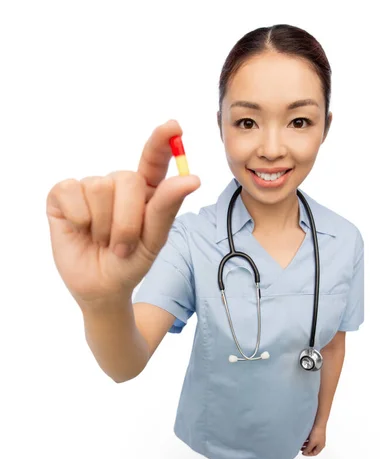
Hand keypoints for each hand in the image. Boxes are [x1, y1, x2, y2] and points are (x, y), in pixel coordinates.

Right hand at [46, 120, 200, 309]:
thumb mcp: (154, 240)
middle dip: (127, 222)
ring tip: (103, 240)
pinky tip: (80, 230)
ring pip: (99, 187)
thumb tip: (192, 177)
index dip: (162, 142)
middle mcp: (118, 183)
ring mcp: (89, 187)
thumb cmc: (130, 263)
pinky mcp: (63, 194)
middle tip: (122, 247)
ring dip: (104, 226)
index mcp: (146, 191)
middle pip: (127, 179)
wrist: (100, 288)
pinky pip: (71, 191)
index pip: (154, 159)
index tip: (174, 126)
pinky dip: (79, 218)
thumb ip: (167, 207)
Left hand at [301, 424, 325, 455]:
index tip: (303, 453)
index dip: (308, 454)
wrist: (318, 423)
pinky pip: (310, 438)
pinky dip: (306, 440)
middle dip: (306, 449)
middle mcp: (320, 443)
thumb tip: (305, 452)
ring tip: (300, 443)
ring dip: (306, 444)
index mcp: (320, 446)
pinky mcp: (315, 433)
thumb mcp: (312, 443)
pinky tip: (302, 438)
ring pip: (311, 443)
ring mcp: (318, 438)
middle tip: (300, 448)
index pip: (314, 453)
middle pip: (312, 448)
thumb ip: (308, 448)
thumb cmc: (317, 433)